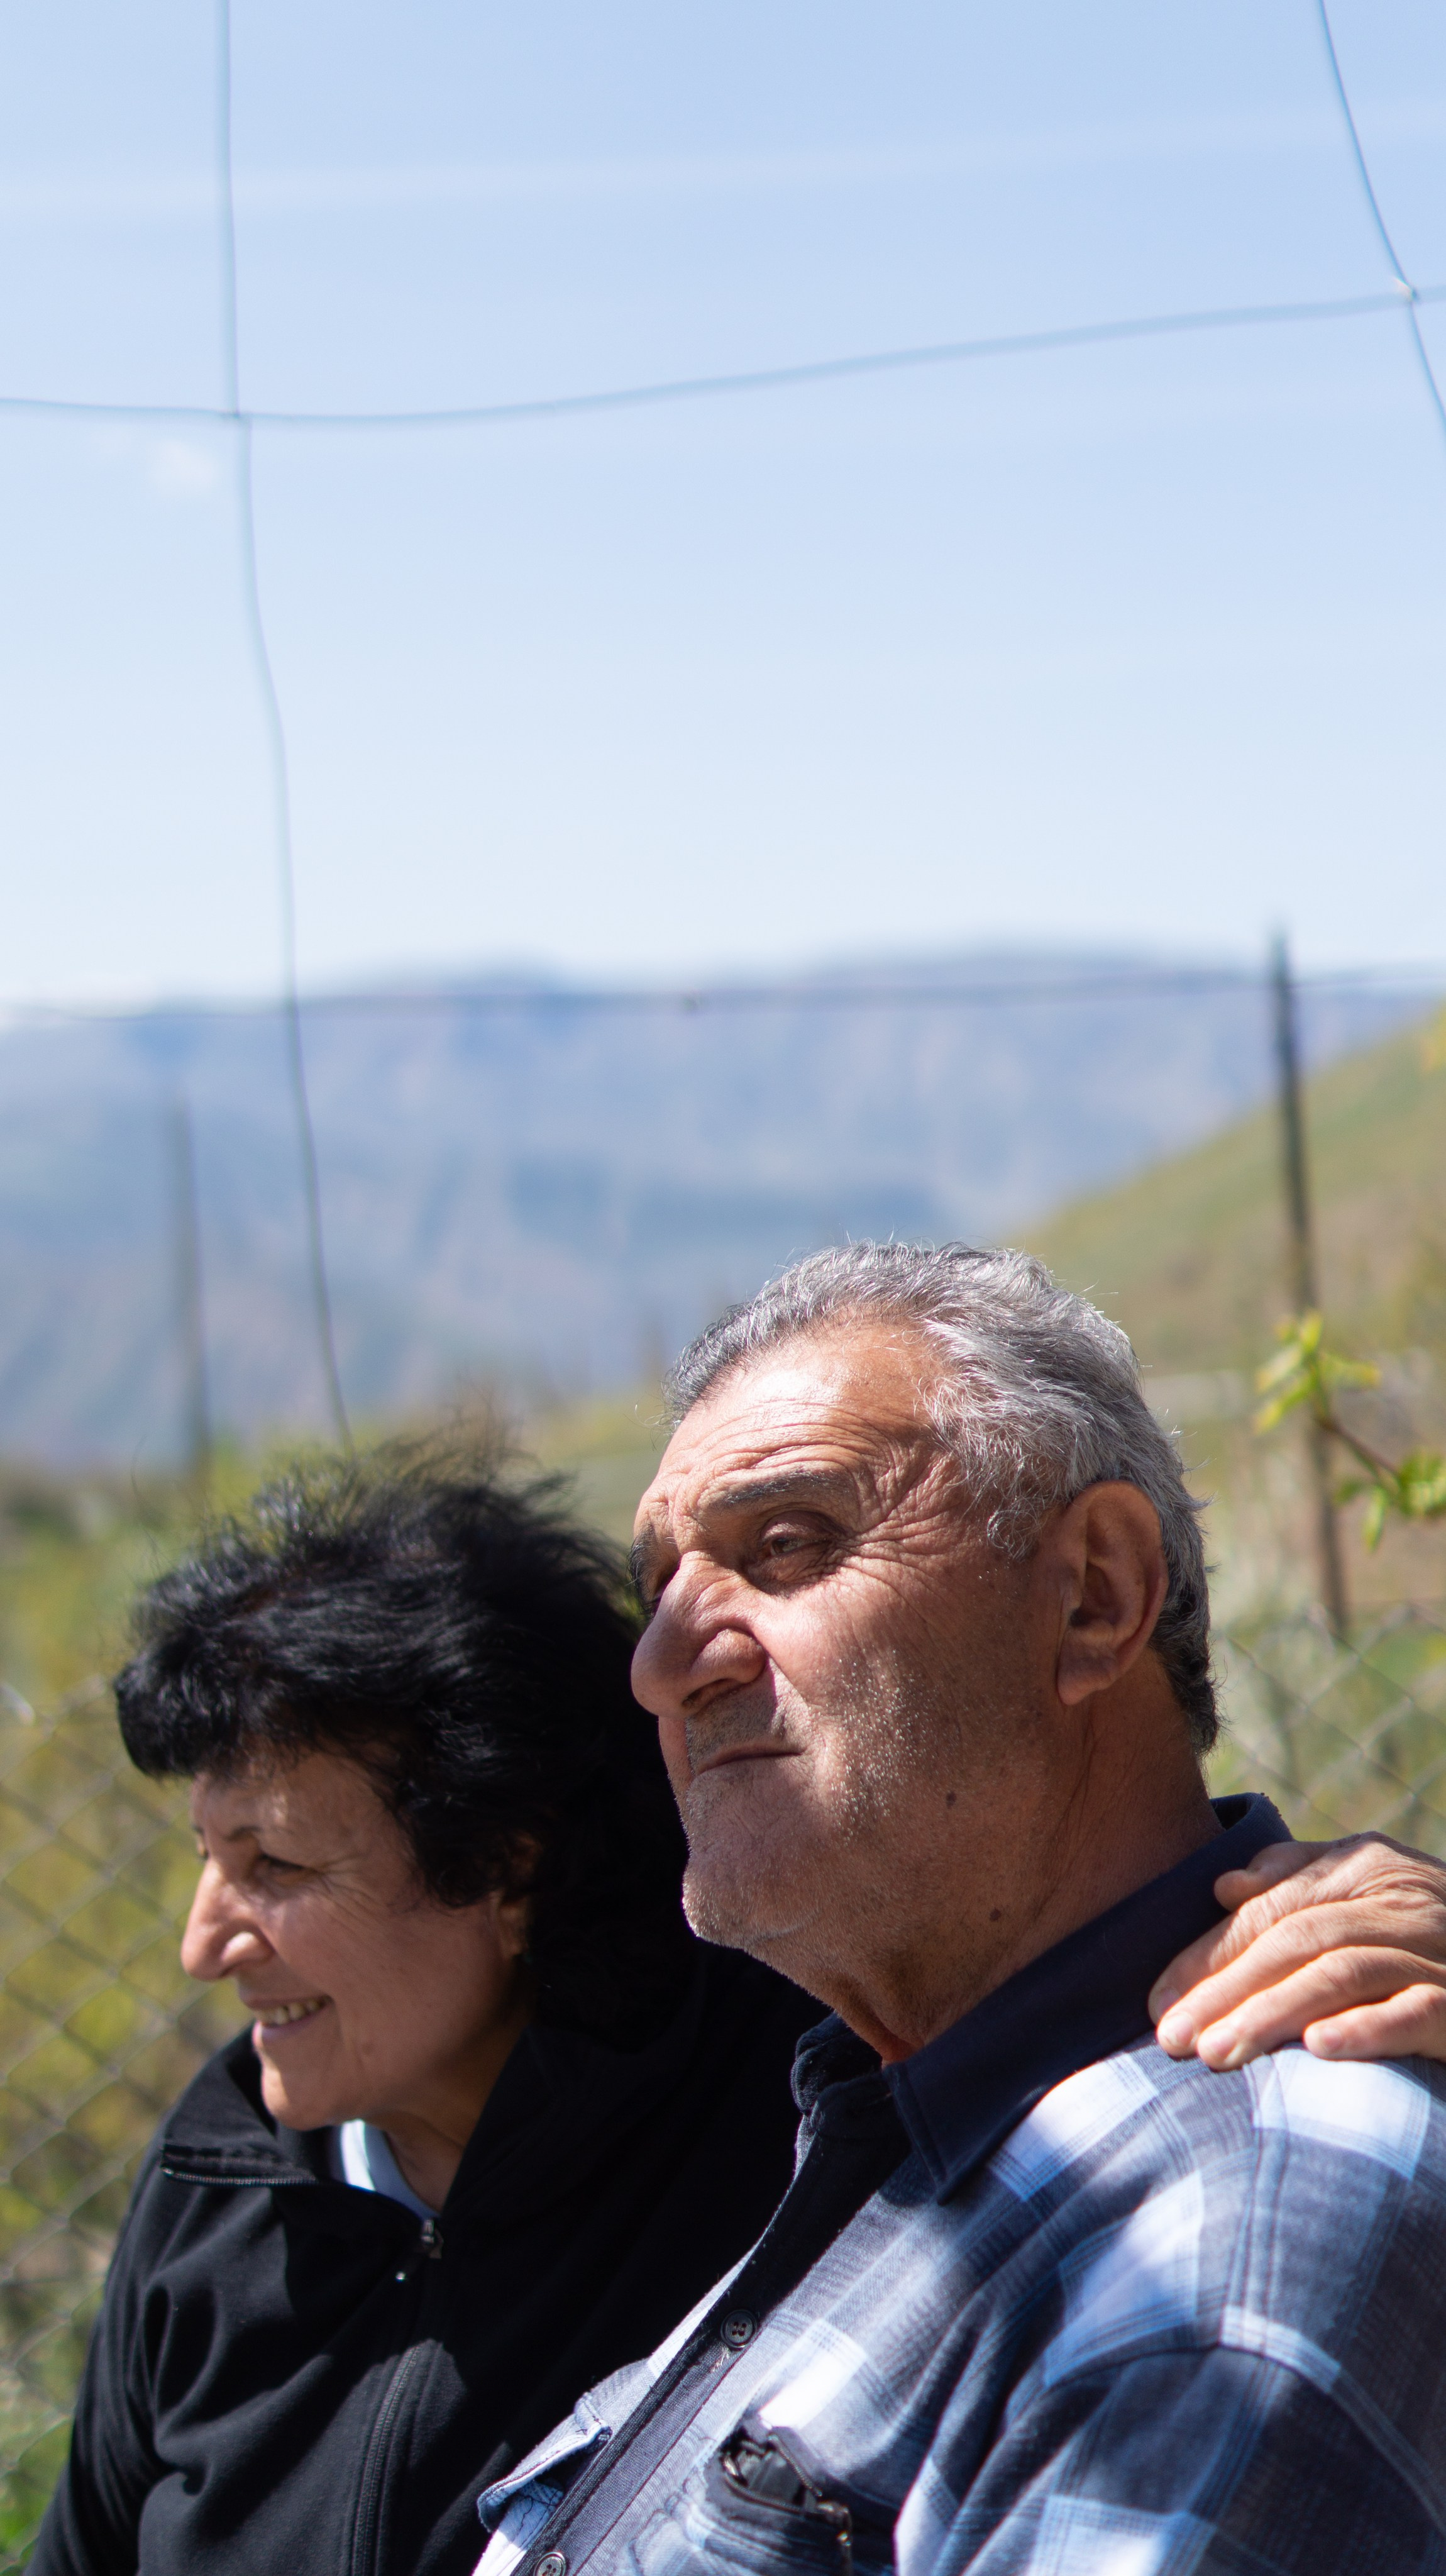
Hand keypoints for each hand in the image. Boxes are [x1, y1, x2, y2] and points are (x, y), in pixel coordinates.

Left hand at [1149, 1835, 1445, 2070]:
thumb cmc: (1431, 1950)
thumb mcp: (1368, 1904)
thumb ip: (1301, 1888)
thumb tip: (1223, 1887)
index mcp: (1372, 1869)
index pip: (1272, 1908)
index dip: (1208, 1952)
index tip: (1154, 2001)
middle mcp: (1405, 1901)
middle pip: (1297, 1939)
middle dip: (1225, 1988)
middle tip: (1169, 2037)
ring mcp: (1442, 1951)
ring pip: (1342, 1972)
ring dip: (1272, 2014)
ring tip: (1216, 2053)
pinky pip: (1417, 2009)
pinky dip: (1367, 2027)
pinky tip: (1317, 2050)